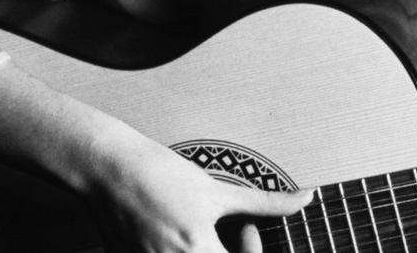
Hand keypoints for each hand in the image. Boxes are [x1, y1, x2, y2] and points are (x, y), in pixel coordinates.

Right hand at [86, 132, 312, 252]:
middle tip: (231, 234)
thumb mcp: (218, 190)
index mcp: (199, 249)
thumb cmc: (162, 176)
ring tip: (203, 237)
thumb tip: (307, 198)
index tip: (247, 229)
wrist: (109, 171)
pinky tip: (179, 240)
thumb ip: (266, 203)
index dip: (253, 250)